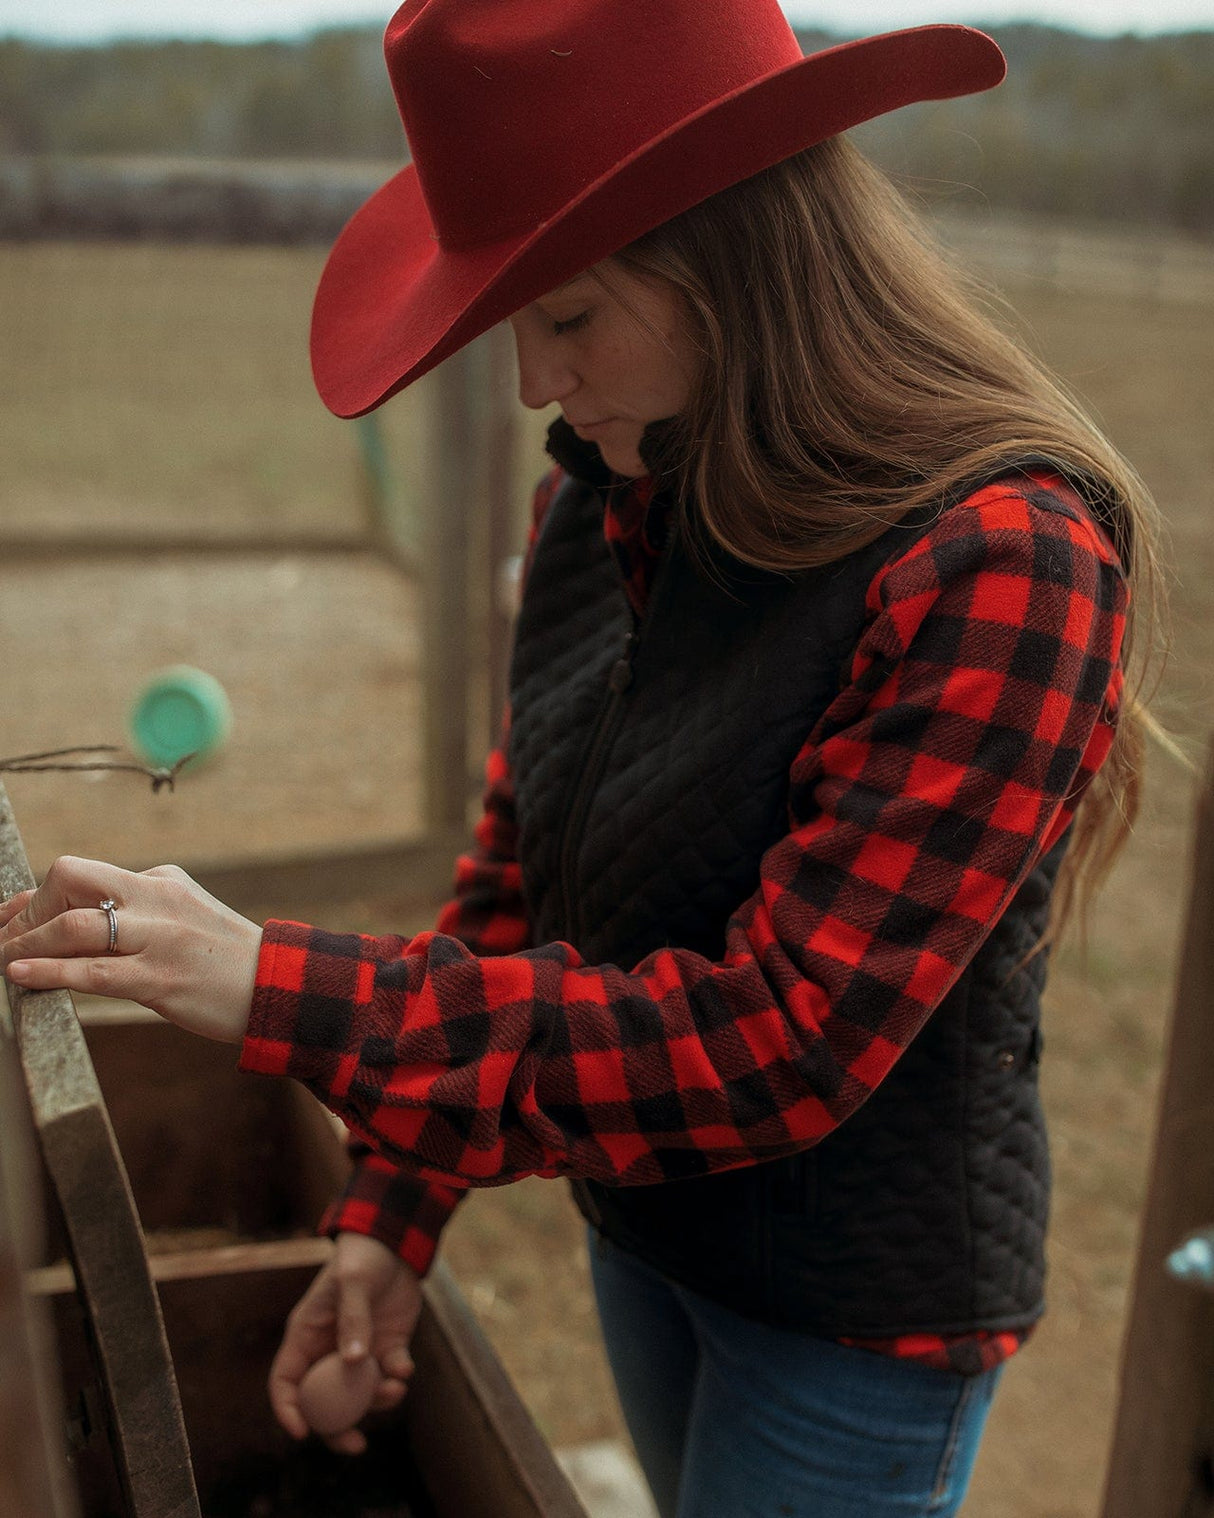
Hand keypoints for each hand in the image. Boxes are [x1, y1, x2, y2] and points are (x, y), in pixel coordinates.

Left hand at [0, 855, 261, 1042]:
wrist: (279, 987)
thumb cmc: (225, 961)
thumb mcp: (183, 919)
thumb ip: (134, 914)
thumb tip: (69, 924)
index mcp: (161, 880)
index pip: (82, 875)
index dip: (35, 898)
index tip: (11, 921)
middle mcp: (158, 898)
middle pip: (72, 879)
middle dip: (29, 910)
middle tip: (6, 940)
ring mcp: (160, 937)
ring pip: (75, 927)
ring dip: (26, 944)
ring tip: (4, 961)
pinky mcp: (160, 978)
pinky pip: (92, 972)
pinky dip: (48, 973)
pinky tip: (20, 976)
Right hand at [270, 1232, 422, 1453]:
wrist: (395, 1243)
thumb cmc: (362, 1257)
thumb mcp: (353, 1283)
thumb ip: (353, 1320)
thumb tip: (352, 1363)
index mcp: (306, 1336)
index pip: (285, 1381)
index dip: (288, 1409)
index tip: (303, 1431)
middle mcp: (328, 1350)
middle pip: (323, 1402)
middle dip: (337, 1429)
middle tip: (356, 1445)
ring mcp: (358, 1352)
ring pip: (359, 1395)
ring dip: (376, 1401)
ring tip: (394, 1389)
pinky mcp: (387, 1347)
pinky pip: (389, 1375)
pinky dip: (397, 1378)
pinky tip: (404, 1369)